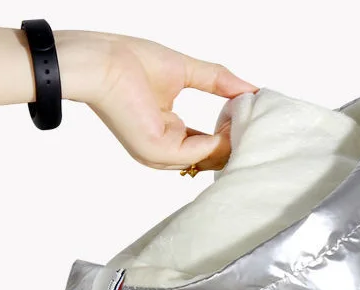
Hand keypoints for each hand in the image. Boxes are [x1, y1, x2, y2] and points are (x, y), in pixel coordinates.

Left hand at [58, 30, 258, 171]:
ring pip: (207, 158)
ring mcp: (159, 155)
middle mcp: (164, 151)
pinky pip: (197, 153)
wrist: (102, 61)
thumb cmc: (131, 62)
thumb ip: (220, 82)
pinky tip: (226, 125)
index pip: (206, 143)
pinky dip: (216, 141)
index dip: (230, 131)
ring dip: (229, 141)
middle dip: (234, 141)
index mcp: (168, 134)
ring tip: (245, 122)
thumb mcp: (187, 71)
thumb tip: (252, 89)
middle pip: (210, 157)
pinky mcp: (157, 151)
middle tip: (256, 124)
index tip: (250, 116)